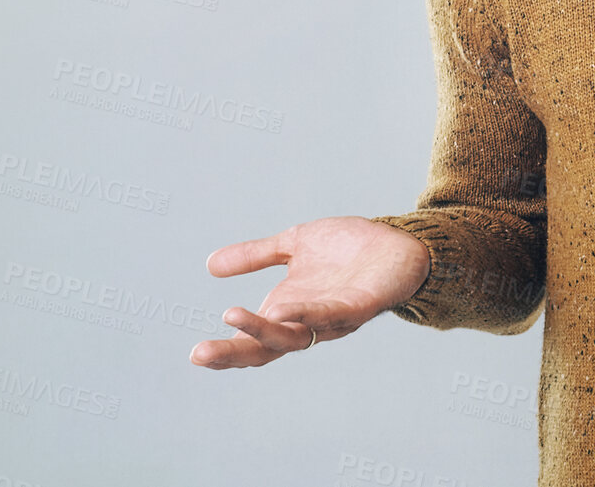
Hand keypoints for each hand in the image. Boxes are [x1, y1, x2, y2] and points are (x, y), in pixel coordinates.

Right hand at [190, 216, 430, 369]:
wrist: (399, 240)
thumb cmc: (350, 247)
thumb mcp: (294, 243)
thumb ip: (256, 256)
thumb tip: (210, 265)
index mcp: (289, 310)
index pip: (253, 340)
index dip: (227, 349)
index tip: (195, 354)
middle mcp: (308, 322)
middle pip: (266, 348)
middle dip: (233, 353)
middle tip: (199, 354)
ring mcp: (334, 318)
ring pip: (294, 336)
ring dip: (263, 331)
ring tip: (233, 316)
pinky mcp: (360, 306)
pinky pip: (331, 316)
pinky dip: (306, 314)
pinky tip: (284, 309)